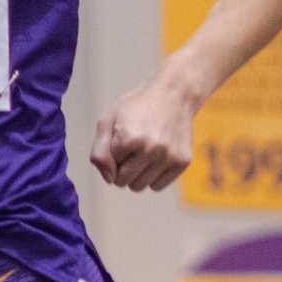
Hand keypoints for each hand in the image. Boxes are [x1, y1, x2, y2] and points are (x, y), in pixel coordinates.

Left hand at [90, 71, 196, 192]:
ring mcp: (168, 157)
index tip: (122, 138)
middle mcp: (151, 149)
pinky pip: (157, 187)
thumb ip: (99, 152)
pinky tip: (156, 158)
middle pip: (122, 182)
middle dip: (122, 169)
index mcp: (129, 138)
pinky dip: (153, 177)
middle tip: (131, 148)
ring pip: (139, 187)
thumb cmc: (136, 108)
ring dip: (137, 174)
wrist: (174, 94)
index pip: (109, 168)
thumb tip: (109, 180)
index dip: (113, 154)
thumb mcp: (109, 120)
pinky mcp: (182, 162)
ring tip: (143, 153)